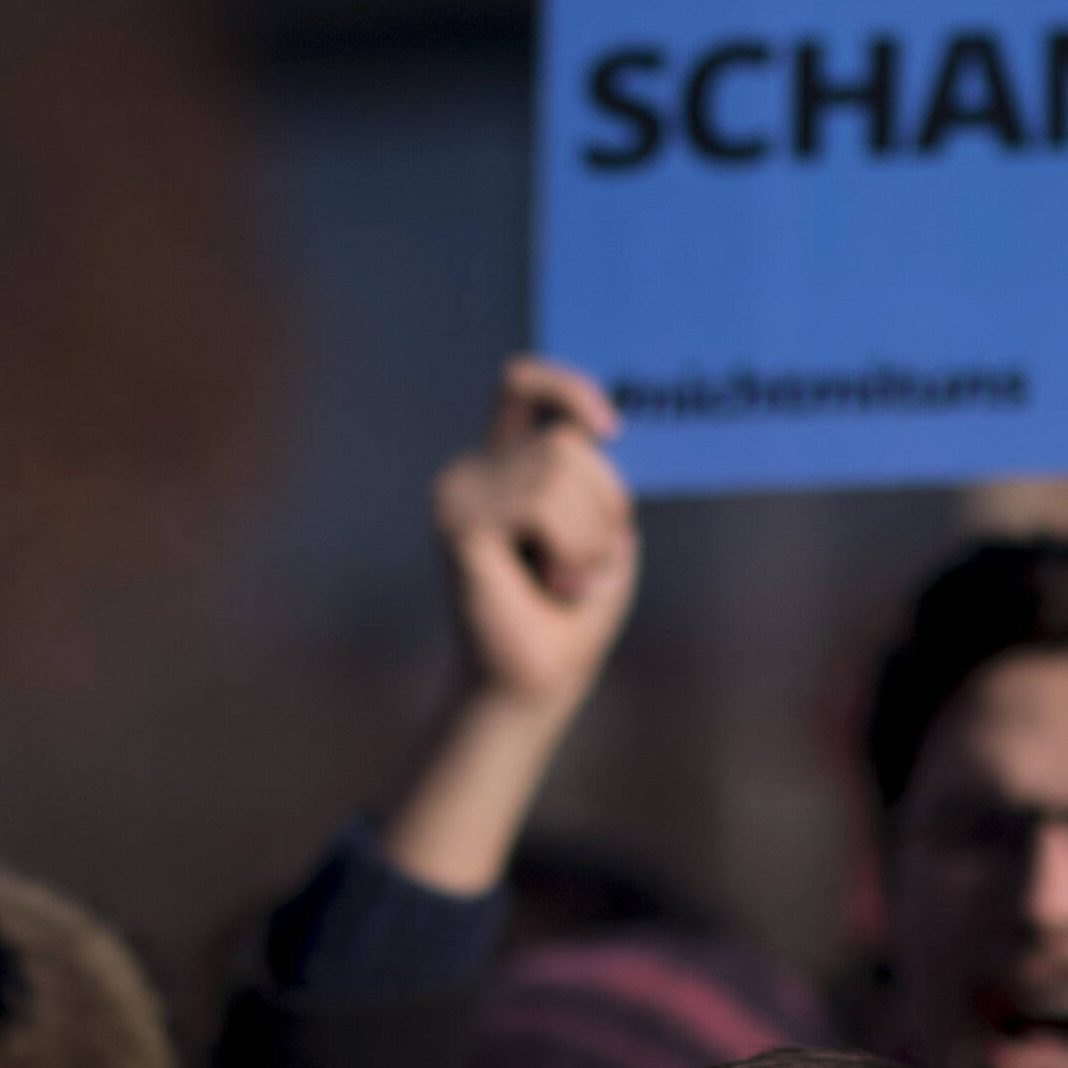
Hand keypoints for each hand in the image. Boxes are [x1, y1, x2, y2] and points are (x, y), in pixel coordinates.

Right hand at [431, 358, 637, 713]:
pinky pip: (543, 503)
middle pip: (566, 439)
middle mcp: (470, 472)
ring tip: (564, 580)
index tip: (610, 430)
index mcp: (501, 466)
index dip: (567, 386)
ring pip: (561, 468)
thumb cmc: (570, 616)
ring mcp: (457, 494)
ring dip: (589, 536)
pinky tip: (549, 585)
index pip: (521, 382)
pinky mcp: (458, 523)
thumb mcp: (600, 530)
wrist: (533, 685)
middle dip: (604, 502)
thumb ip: (592, 475)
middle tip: (583, 565)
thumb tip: (592, 433)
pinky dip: (571, 549)